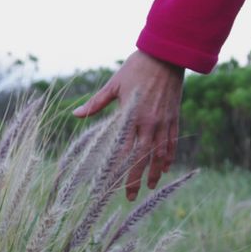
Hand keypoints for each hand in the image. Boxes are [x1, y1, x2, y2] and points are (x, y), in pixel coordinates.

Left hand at [72, 50, 184, 200]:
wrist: (166, 55)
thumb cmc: (136, 67)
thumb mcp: (113, 84)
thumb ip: (96, 103)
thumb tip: (76, 115)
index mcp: (131, 116)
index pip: (122, 149)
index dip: (116, 168)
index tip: (109, 184)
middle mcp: (149, 122)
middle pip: (141, 158)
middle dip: (135, 179)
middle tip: (129, 196)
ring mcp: (163, 121)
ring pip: (159, 154)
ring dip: (154, 172)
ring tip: (149, 187)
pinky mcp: (174, 117)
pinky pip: (172, 142)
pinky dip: (168, 156)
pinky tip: (165, 167)